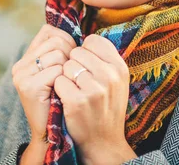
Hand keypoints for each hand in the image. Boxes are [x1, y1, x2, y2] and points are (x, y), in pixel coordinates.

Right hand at [12, 24, 76, 143]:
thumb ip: (62, 50)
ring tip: (64, 84)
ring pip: (58, 54)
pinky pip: (57, 71)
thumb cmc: (63, 99)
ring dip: (69, 69)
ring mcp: (22, 75)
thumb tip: (75, 28)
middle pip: (56, 40)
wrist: (53, 132)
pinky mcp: (28, 86)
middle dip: (71, 55)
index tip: (71, 58)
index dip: (66, 41)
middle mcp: (21, 64)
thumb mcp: (60, 71)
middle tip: (70, 74)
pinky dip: (65, 81)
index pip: (50, 30)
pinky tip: (61, 92)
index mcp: (27, 57)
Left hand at [54, 34, 136, 163]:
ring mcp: (94, 89)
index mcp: (120, 67)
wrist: (103, 141)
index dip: (84, 51)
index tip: (86, 65)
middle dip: (74, 64)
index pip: (93, 40)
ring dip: (66, 77)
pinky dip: (60, 90)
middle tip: (80, 82)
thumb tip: (86, 38)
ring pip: (66, 66)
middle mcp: (110, 76)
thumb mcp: (116, 80)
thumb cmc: (106, 106)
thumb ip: (105, 59)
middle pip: (77, 52)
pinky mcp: (77, 101)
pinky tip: (68, 99)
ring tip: (76, 91)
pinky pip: (59, 81)